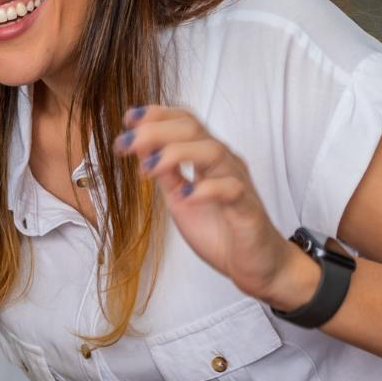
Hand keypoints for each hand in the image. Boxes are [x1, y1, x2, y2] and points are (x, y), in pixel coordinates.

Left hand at [114, 105, 316, 307]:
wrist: (255, 265)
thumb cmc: (219, 230)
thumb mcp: (179, 199)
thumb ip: (165, 174)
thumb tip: (140, 147)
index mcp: (206, 158)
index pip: (185, 122)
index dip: (157, 115)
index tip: (128, 120)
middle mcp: (223, 163)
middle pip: (193, 128)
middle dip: (156, 130)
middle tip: (125, 144)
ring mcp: (237, 182)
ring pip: (212, 151)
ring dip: (175, 153)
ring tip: (148, 168)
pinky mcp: (247, 209)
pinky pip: (231, 189)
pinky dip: (206, 189)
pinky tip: (185, 196)